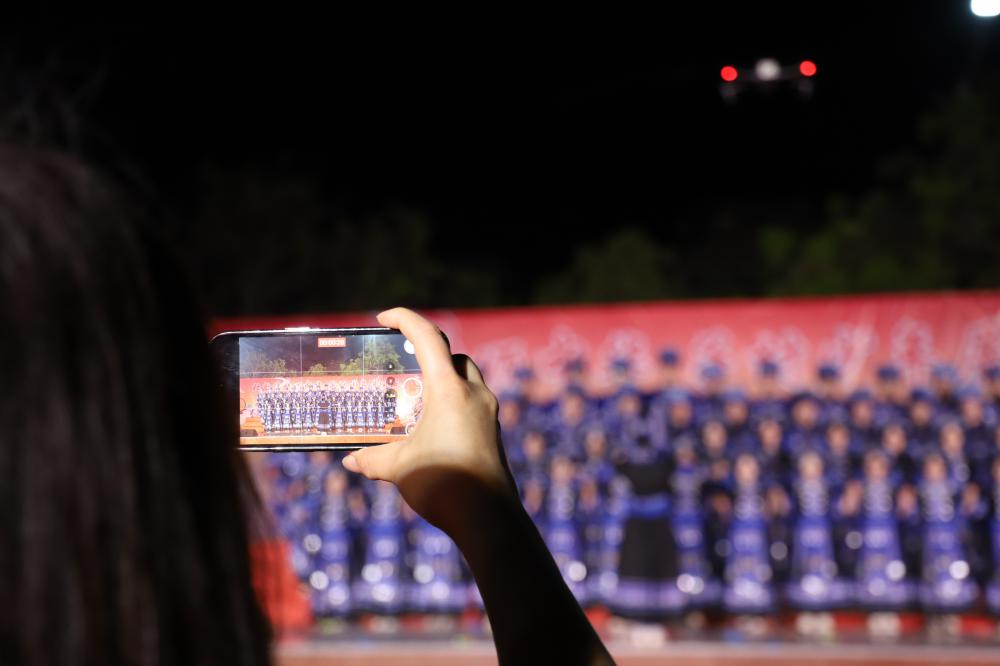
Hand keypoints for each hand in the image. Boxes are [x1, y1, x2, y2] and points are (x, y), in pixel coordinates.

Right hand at [342, 308, 518, 537]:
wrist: (488, 518)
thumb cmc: (443, 483)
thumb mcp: (398, 468)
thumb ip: (372, 458)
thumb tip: (351, 461)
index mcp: (450, 389)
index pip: (428, 337)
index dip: (405, 319)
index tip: (383, 318)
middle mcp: (474, 394)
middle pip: (452, 356)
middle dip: (427, 354)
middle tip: (400, 366)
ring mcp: (488, 413)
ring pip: (466, 379)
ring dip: (441, 380)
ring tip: (415, 399)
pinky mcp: (493, 432)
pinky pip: (472, 404)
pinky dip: (451, 404)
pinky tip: (431, 427)